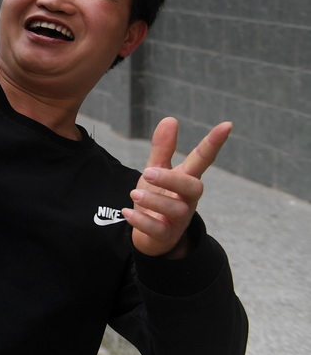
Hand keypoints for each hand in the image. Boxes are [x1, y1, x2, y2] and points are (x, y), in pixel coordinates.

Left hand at [124, 117, 231, 257]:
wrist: (150, 234)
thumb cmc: (157, 196)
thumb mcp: (156, 170)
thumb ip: (163, 148)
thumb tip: (170, 119)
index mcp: (186, 179)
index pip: (203, 159)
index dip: (214, 143)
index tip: (227, 124)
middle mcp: (187, 199)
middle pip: (193, 187)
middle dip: (172, 179)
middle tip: (147, 173)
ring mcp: (178, 218)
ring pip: (176, 209)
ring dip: (154, 200)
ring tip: (134, 193)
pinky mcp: (165, 234)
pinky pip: (158, 229)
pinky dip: (142, 221)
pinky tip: (127, 213)